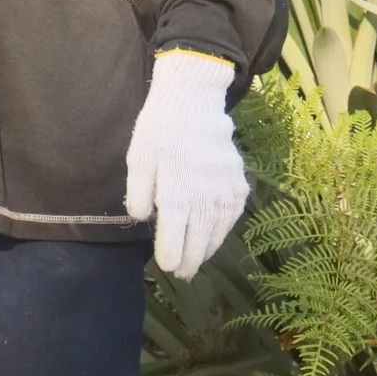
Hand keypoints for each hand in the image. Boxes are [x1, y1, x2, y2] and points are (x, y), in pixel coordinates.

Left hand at [124, 49, 248, 279]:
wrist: (194, 101)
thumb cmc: (161, 128)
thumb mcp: (138, 157)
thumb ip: (139, 192)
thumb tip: (143, 219)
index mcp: (177, 192)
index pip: (174, 236)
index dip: (171, 255)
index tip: (167, 266)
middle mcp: (204, 196)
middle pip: (198, 240)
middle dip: (190, 260)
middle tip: (183, 274)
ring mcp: (225, 191)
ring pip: (218, 231)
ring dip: (208, 249)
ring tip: (198, 260)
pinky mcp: (238, 184)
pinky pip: (232, 215)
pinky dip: (224, 230)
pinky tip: (215, 236)